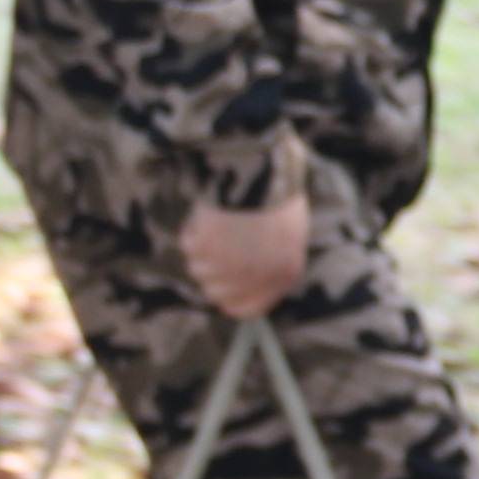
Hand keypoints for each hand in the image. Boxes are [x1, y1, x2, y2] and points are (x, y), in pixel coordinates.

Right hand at [179, 183, 312, 318]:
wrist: (261, 169)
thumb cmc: (278, 195)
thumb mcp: (289, 232)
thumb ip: (274, 260)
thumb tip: (252, 275)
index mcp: (286, 274)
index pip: (247, 309)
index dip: (232, 297)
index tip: (224, 283)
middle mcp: (257, 278)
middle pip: (216, 293)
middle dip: (213, 271)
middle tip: (217, 245)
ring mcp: (228, 266)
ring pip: (198, 270)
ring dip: (203, 248)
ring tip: (219, 220)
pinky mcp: (204, 248)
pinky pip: (188, 244)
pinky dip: (194, 229)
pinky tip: (209, 211)